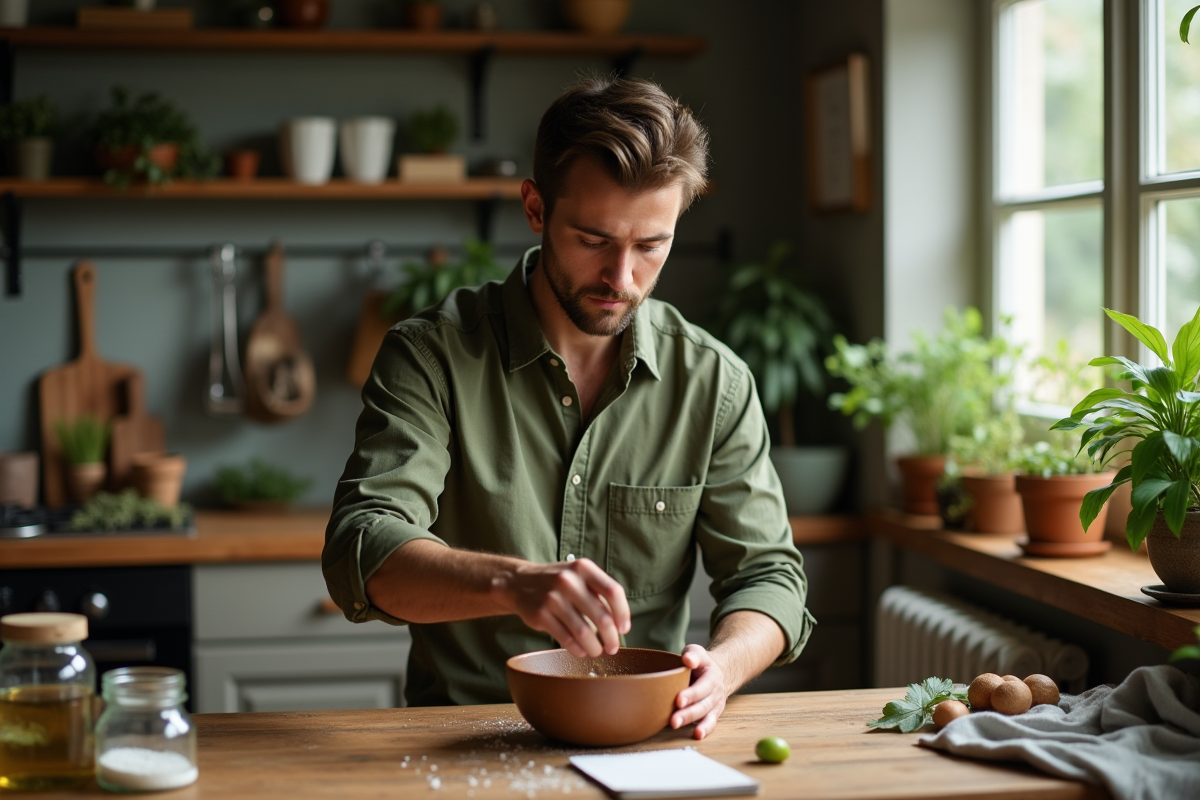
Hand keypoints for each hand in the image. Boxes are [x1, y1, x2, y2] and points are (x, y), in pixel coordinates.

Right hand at [493, 558, 630, 657]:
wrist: (518, 582)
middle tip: (613, 647)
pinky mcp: (540, 615)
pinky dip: (577, 649)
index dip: (623, 613)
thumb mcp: (578, 576)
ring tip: (596, 651)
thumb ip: (599, 592)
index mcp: (583, 568)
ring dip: (594, 647)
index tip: (624, 629)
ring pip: (584, 632)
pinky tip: (581, 651)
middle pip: (602, 617)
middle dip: (611, 638)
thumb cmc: (557, 582)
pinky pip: (566, 639)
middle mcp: (569, 581)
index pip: (613, 592)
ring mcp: (553, 598)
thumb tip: (619, 624)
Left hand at [670, 644, 729, 739]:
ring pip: (705, 714)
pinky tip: (697, 735)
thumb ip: (693, 655)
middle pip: (703, 704)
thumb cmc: (701, 663)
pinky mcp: (713, 712)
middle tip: (673, 720)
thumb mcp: (697, 652)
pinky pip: (711, 722)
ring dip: (691, 721)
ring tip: (676, 725)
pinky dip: (705, 729)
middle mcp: (715, 691)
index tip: (678, 700)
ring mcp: (715, 703)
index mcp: (711, 676)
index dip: (691, 694)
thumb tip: (687, 659)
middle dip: (688, 713)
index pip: (702, 686)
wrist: (718, 672)